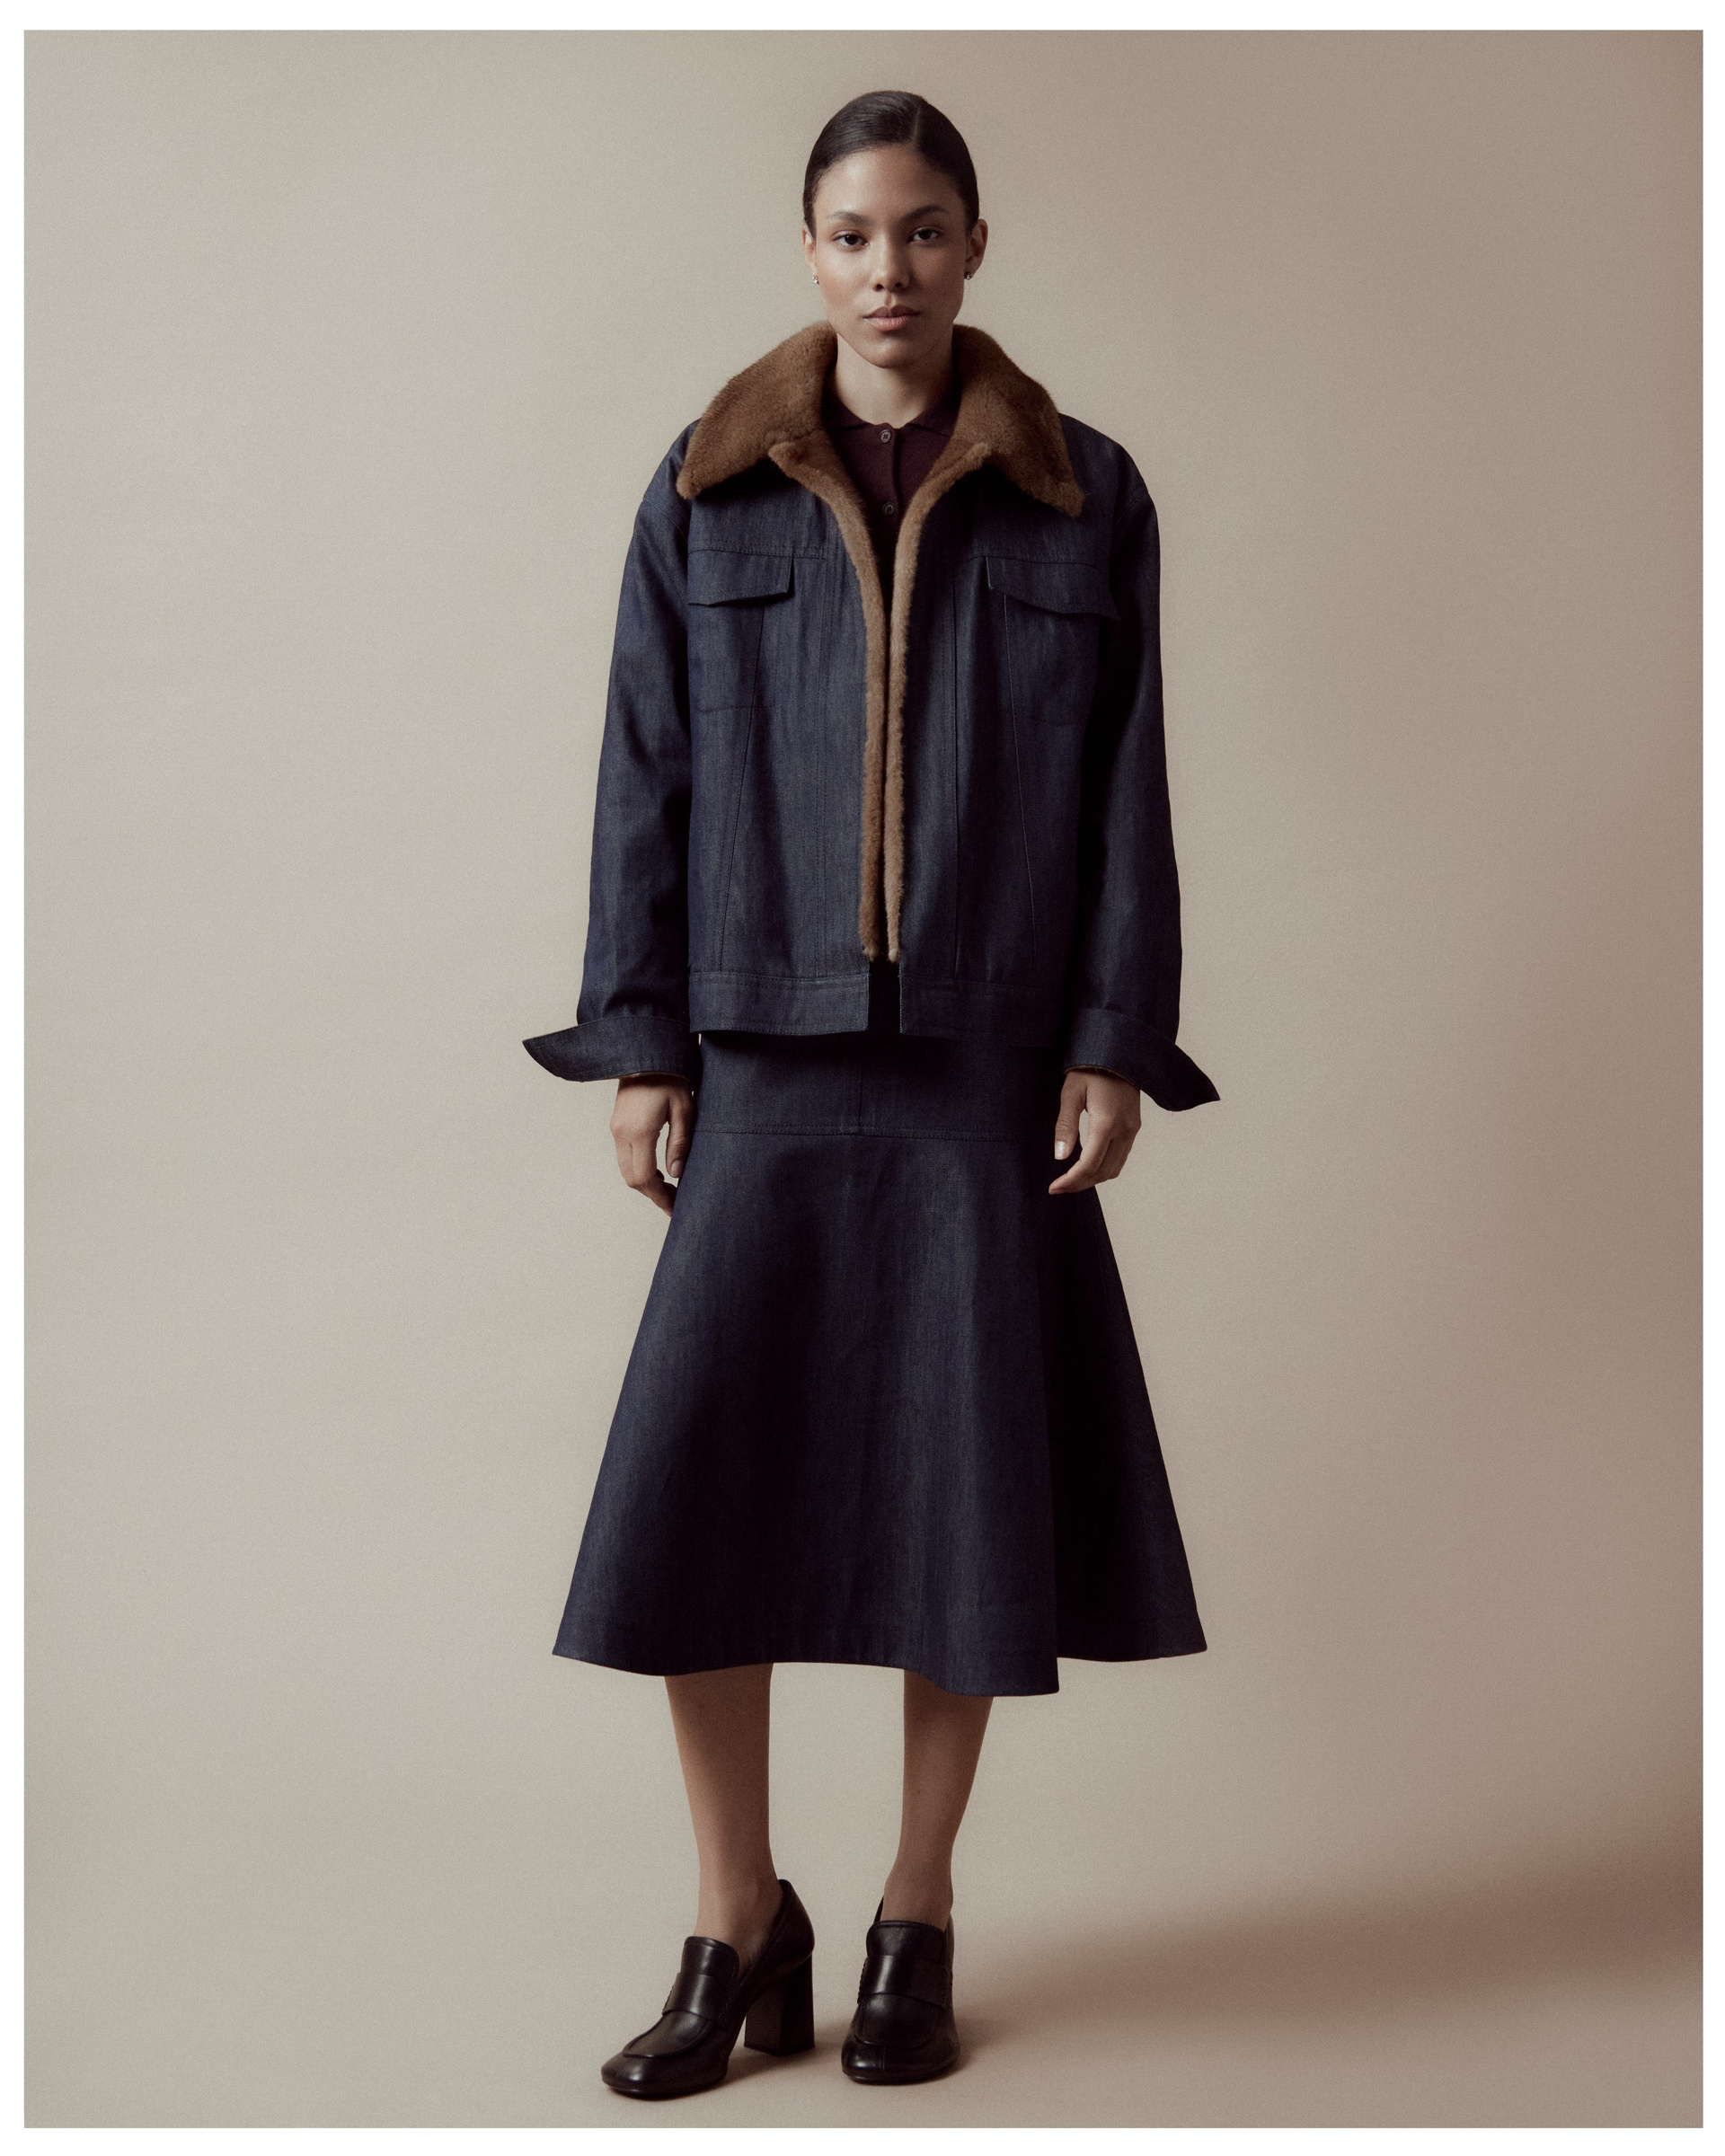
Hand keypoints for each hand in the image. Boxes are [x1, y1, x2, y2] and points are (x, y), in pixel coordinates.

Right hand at [609, 1073, 694, 1215]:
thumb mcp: (684, 1109)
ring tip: (670, 1189)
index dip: (659, 1197)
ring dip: (646, 1183)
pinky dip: (640, 1170)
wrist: (644, 1052)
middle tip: (675, 1201)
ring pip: (626, 1170)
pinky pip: (624, 1157)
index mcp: (639, 1131)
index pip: (644, 1178)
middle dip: (653, 1194)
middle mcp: (621, 1133)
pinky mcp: (616, 1125)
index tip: (675, 1207)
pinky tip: (659, 1170)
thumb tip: (676, 1175)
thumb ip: (680, 1143)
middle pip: (632, 1179)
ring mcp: (615, 1129)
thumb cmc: (670, 1076)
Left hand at [1049, 1066, 1140, 1193]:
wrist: (1118, 1053)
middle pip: (1102, 1172)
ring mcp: (1132, 1130)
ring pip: (1114, 1169)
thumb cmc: (1090, 1069)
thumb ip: (1066, 1126)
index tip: (1054, 1187)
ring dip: (1093, 1179)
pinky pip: (1120, 1158)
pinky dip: (1103, 1168)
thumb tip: (1060, 1157)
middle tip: (1058, 1187)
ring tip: (1070, 1180)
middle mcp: (1124, 1130)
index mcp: (1107, 1123)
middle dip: (1080, 1184)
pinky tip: (1086, 1166)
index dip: (1071, 1181)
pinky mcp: (1134, 1127)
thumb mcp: (1071, 1094)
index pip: (1089, 1164)